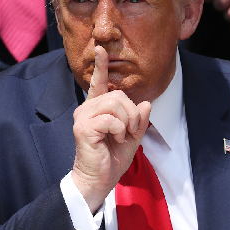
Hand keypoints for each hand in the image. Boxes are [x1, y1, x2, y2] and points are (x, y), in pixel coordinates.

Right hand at [71, 46, 150, 212]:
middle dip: (132, 113)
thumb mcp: (132, 137)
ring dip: (127, 121)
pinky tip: (115, 139)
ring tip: (123, 135)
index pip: (98, 82)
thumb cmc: (111, 159)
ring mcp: (83, 117)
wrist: (99, 180)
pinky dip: (120, 129)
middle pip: (117, 94)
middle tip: (130, 131)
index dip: (100, 65)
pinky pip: (111, 119)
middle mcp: (86, 109)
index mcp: (96, 109)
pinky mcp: (83, 128)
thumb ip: (139, 120)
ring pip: (115, 104)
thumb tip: (147, 103)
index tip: (101, 49)